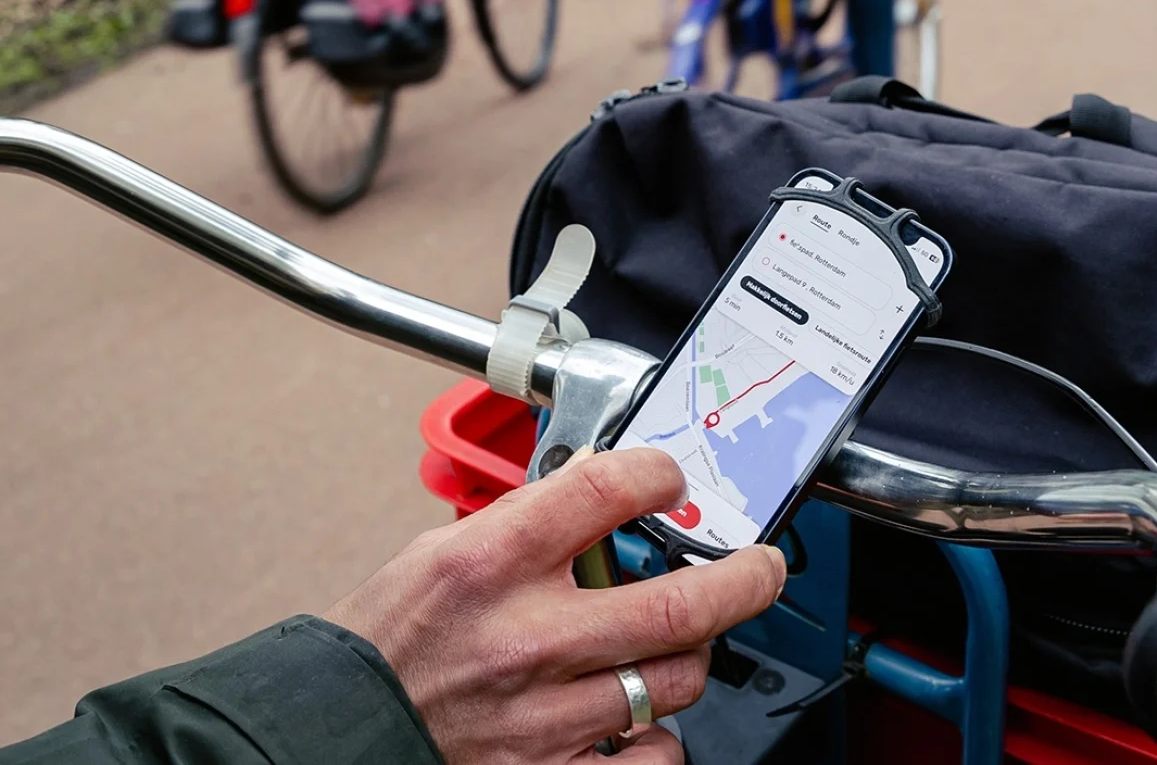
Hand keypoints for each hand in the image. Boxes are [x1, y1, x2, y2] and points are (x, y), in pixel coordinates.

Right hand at [326, 447, 785, 763]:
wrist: (342, 726)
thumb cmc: (392, 635)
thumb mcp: (447, 548)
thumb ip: (527, 520)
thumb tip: (599, 491)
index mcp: (493, 561)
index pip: (605, 490)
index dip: (658, 473)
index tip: (672, 479)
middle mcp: (527, 636)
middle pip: (679, 600)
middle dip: (744, 577)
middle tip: (761, 566)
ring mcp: (545, 717)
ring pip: (676, 680)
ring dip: (693, 654)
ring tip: (678, 640)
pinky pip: (653, 758)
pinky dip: (661, 735)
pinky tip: (638, 714)